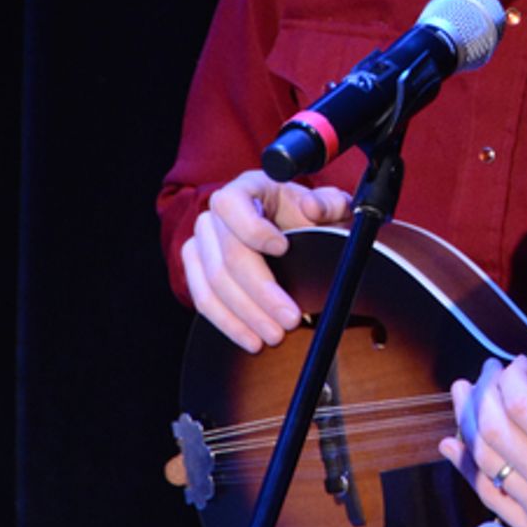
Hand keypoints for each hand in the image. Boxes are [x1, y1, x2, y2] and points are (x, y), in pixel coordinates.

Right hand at [180, 168, 351, 352]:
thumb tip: (312, 208)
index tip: (283, 249)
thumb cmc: (309, 217)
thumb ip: (328, 204)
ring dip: (245, 315)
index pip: (233, 204)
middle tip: (289, 319)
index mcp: (247, 188)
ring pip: (214, 283)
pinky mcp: (197, 268)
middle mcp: (217, 213)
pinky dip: (228, 323)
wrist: (292, 233)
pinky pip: (203, 299)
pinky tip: (250, 339)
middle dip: (260, 292)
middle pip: (228, 255)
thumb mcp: (329, 206)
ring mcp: (202, 241)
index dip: (253, 229)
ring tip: (274, 336)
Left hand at [439, 322, 526, 526]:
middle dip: (482, 393)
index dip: (508, 376)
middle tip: (486, 373)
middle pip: (493, 431)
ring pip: (485, 462)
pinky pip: (490, 496)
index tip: (516, 363)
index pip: (519, 404)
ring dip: (467, 423)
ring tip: (464, 395)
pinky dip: (466, 468)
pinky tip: (454, 444)